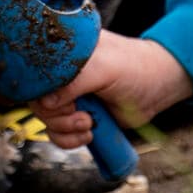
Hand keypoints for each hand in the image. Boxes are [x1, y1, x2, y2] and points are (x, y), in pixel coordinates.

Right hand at [29, 31, 192, 148]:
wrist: (158, 88)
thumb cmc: (134, 68)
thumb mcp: (105, 68)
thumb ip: (74, 82)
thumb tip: (45, 103)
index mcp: (64, 52)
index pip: (34, 73)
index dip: (43, 92)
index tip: (65, 101)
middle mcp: (62, 73)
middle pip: (37, 100)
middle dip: (57, 115)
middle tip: (81, 114)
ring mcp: (69, 95)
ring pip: (46, 120)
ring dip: (65, 129)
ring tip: (89, 124)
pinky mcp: (76, 115)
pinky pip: (57, 133)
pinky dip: (69, 139)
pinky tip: (89, 133)